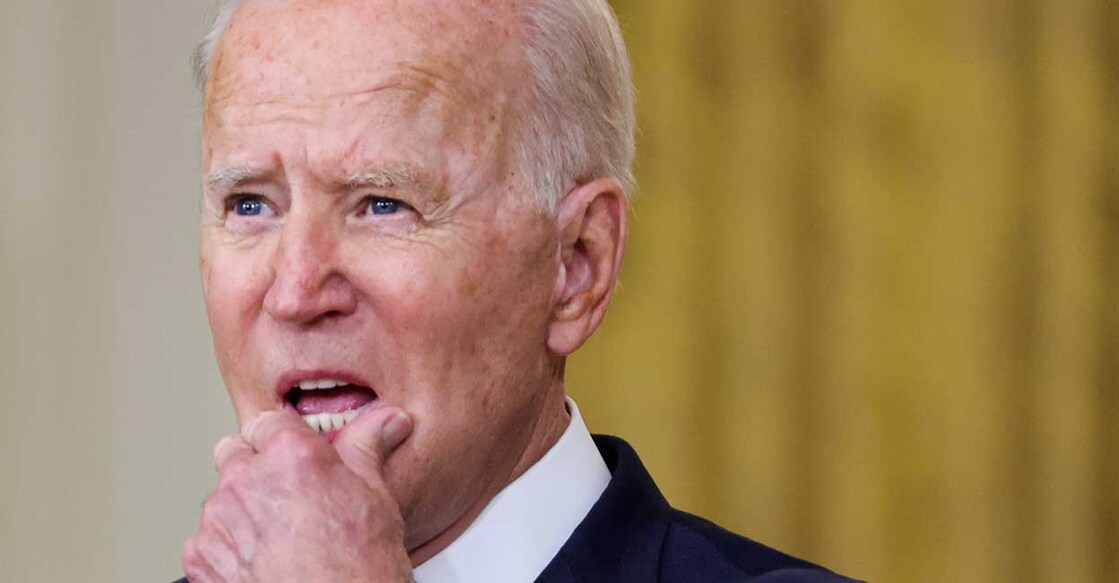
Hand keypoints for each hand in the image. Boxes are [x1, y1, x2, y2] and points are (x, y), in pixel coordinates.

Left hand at [182, 407, 413, 581]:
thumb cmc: (359, 567)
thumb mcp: (375, 497)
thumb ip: (367, 446)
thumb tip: (385, 420)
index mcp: (291, 455)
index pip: (269, 421)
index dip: (284, 439)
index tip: (296, 456)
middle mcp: (248, 479)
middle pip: (235, 452)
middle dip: (255, 467)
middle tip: (288, 495)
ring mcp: (220, 518)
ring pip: (222, 496)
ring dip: (243, 508)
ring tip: (281, 536)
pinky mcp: (202, 555)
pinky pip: (209, 536)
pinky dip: (230, 545)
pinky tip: (264, 560)